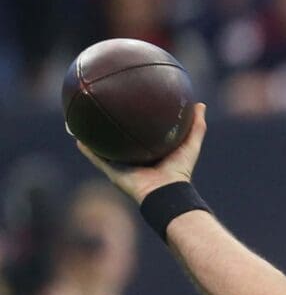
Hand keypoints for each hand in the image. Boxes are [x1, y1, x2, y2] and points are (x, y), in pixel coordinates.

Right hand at [76, 103, 208, 203]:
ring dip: (93, 134)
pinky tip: (77, 135)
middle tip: (105, 105)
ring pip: (104, 147)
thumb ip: (196, 126)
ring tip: (82, 117)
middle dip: (113, 124)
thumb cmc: (180, 170)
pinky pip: (96, 157)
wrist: (167, 192)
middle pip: (120, 138)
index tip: (131, 103)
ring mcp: (122, 165)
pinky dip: (86, 147)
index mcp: (150, 151)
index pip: (141, 132)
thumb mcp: (190, 144)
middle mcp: (134, 158)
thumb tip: (200, 103)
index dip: (136, 120)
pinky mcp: (113, 172)